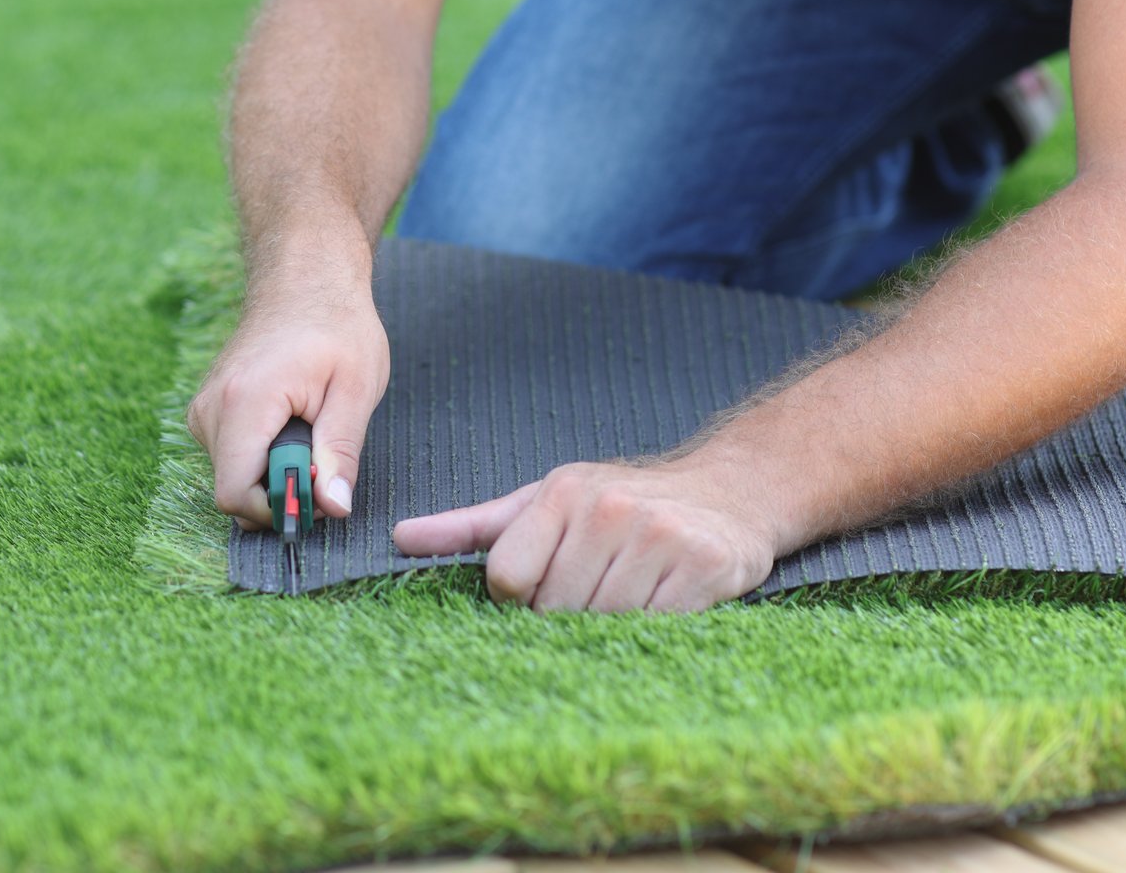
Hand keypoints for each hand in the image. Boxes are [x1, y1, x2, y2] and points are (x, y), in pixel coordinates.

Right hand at [185, 287, 389, 530]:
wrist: (305, 278)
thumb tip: (333, 507)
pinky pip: (230, 457)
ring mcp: (204, 408)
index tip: (319, 490)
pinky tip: (290, 423)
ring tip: (309, 428)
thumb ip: (341, 452)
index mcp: (244, 402)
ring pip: (231, 476)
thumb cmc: (336, 325)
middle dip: (280, 490)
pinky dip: (261, 455)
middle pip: (233, 490)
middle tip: (323, 456)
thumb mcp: (356, 389)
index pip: (234, 494)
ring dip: (273, 471)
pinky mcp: (207, 410)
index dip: (278, 508)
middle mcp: (210, 408)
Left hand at [390, 457, 780, 612]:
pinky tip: (660, 604)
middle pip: (555, 608)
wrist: (728, 494)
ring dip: (608, 628)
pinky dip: (651, 631)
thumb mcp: (542, 503)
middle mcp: (609, 509)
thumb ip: (471, 526)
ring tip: (625, 597)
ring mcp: (658, 536)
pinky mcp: (703, 567)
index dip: (519, 599)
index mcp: (562, 493)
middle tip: (591, 595)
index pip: (509, 578)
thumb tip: (398, 538)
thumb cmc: (619, 503)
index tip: (541, 591)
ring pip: (603, 623)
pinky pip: (655, 629)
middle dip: (565, 616)